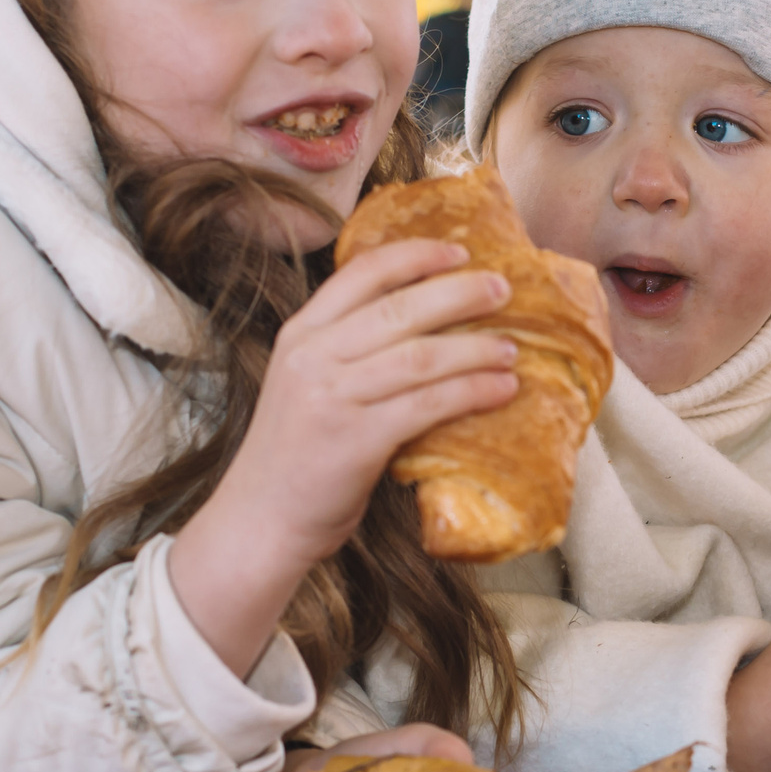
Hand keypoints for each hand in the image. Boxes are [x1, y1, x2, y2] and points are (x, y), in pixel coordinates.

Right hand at [170, 239, 520, 674]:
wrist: (260, 521)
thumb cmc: (293, 456)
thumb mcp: (305, 384)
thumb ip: (347, 351)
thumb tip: (423, 325)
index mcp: (300, 334)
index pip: (361, 273)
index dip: (415, 256)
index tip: (458, 250)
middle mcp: (312, 356)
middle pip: (401, 308)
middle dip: (459, 293)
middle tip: (502, 289)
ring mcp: (332, 396)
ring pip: (422, 356)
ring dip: (476, 348)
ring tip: (510, 348)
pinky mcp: (356, 439)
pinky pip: (429, 404)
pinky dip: (472, 392)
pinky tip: (501, 389)